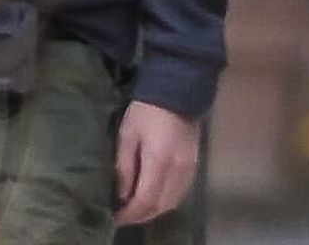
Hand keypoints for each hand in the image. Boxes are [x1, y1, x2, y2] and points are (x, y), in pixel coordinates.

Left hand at [113, 100, 200, 225]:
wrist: (177, 92)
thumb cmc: (146, 112)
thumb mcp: (127, 136)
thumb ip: (124, 168)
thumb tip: (122, 196)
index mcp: (159, 161)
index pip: (146, 200)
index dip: (130, 213)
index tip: (114, 216)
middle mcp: (178, 169)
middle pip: (161, 206)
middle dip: (140, 215)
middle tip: (123, 215)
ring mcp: (189, 168)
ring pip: (173, 202)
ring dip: (154, 210)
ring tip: (137, 208)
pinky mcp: (194, 164)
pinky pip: (181, 192)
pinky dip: (166, 200)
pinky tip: (154, 197)